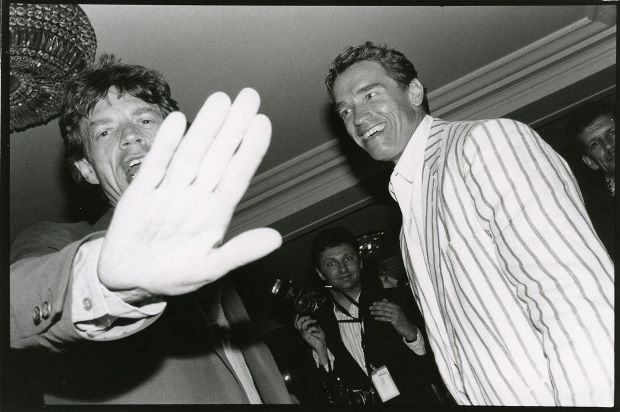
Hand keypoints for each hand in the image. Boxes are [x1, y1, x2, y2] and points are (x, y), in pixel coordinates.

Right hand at [98, 88, 281, 298]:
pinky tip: (178, 121)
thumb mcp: (208, 269)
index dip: (250, 150)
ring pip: (190, 154)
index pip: (237, 175)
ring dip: (204, 128)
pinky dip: (166, 144)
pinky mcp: (141, 193)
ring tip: (220, 100)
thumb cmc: (172, 274)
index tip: (262, 123)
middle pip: (217, 156)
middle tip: (249, 96)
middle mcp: (195, 195)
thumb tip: (275, 239)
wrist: (128, 280)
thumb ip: (239, 253)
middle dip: (233, 127)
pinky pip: (156, 165)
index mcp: (215, 213)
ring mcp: (169, 191)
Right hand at [295, 314, 327, 358]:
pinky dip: (313, 327)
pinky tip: (317, 328)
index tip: (298, 314)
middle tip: (309, 317)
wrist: (322, 345)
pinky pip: (308, 329)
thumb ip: (314, 325)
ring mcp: (304, 335)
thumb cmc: (320, 338)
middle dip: (303, 318)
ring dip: (309, 321)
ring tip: (315, 321)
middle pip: (298, 323)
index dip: (295, 319)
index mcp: (304, 331)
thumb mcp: (317, 329)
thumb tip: (313, 319)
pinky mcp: (307, 337)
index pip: (296, 325)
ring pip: (303, 325)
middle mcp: (302, 333)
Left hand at [370, 298, 417, 340]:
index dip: (379, 303)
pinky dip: (380, 318)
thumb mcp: (397, 311)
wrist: (408, 328)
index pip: (386, 303)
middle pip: (384, 307)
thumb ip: (390, 305)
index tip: (373, 303)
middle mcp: (396, 310)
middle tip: (370, 308)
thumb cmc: (401, 319)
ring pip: (384, 313)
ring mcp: (396, 315)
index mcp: (396, 306)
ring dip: (376, 313)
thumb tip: (383, 299)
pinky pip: (385, 319)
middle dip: (376, 307)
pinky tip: (376, 318)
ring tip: (371, 313)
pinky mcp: (395, 321)